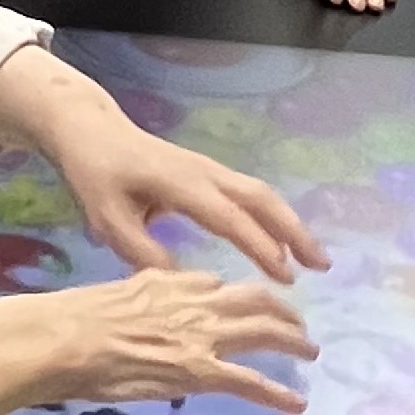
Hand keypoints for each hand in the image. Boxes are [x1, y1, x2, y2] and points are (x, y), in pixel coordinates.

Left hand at [0, 48, 323, 281]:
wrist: (93, 130)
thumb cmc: (97, 175)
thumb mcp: (108, 218)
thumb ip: (143, 252)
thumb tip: (183, 283)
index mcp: (181, 184)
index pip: (229, 218)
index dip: (259, 247)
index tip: (285, 276)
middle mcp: (205, 173)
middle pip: (261, 198)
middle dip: (293, 231)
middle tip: (321, 266)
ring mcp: (210, 169)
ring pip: (261, 194)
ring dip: (289, 224)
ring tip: (314, 259)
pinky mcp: (208, 172)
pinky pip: (249, 193)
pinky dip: (273, 216)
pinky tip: (282, 241)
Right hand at [46, 266, 316, 411]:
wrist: (68, 339)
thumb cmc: (77, 318)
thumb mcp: (120, 291)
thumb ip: (148, 295)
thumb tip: (155, 304)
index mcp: (174, 280)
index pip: (220, 286)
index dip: (241, 297)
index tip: (252, 306)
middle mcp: (197, 302)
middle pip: (256, 299)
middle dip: (283, 310)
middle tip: (299, 323)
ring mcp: (202, 336)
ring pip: (264, 332)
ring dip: (293, 340)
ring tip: (310, 351)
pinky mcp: (201, 372)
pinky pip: (251, 382)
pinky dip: (278, 392)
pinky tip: (297, 401)